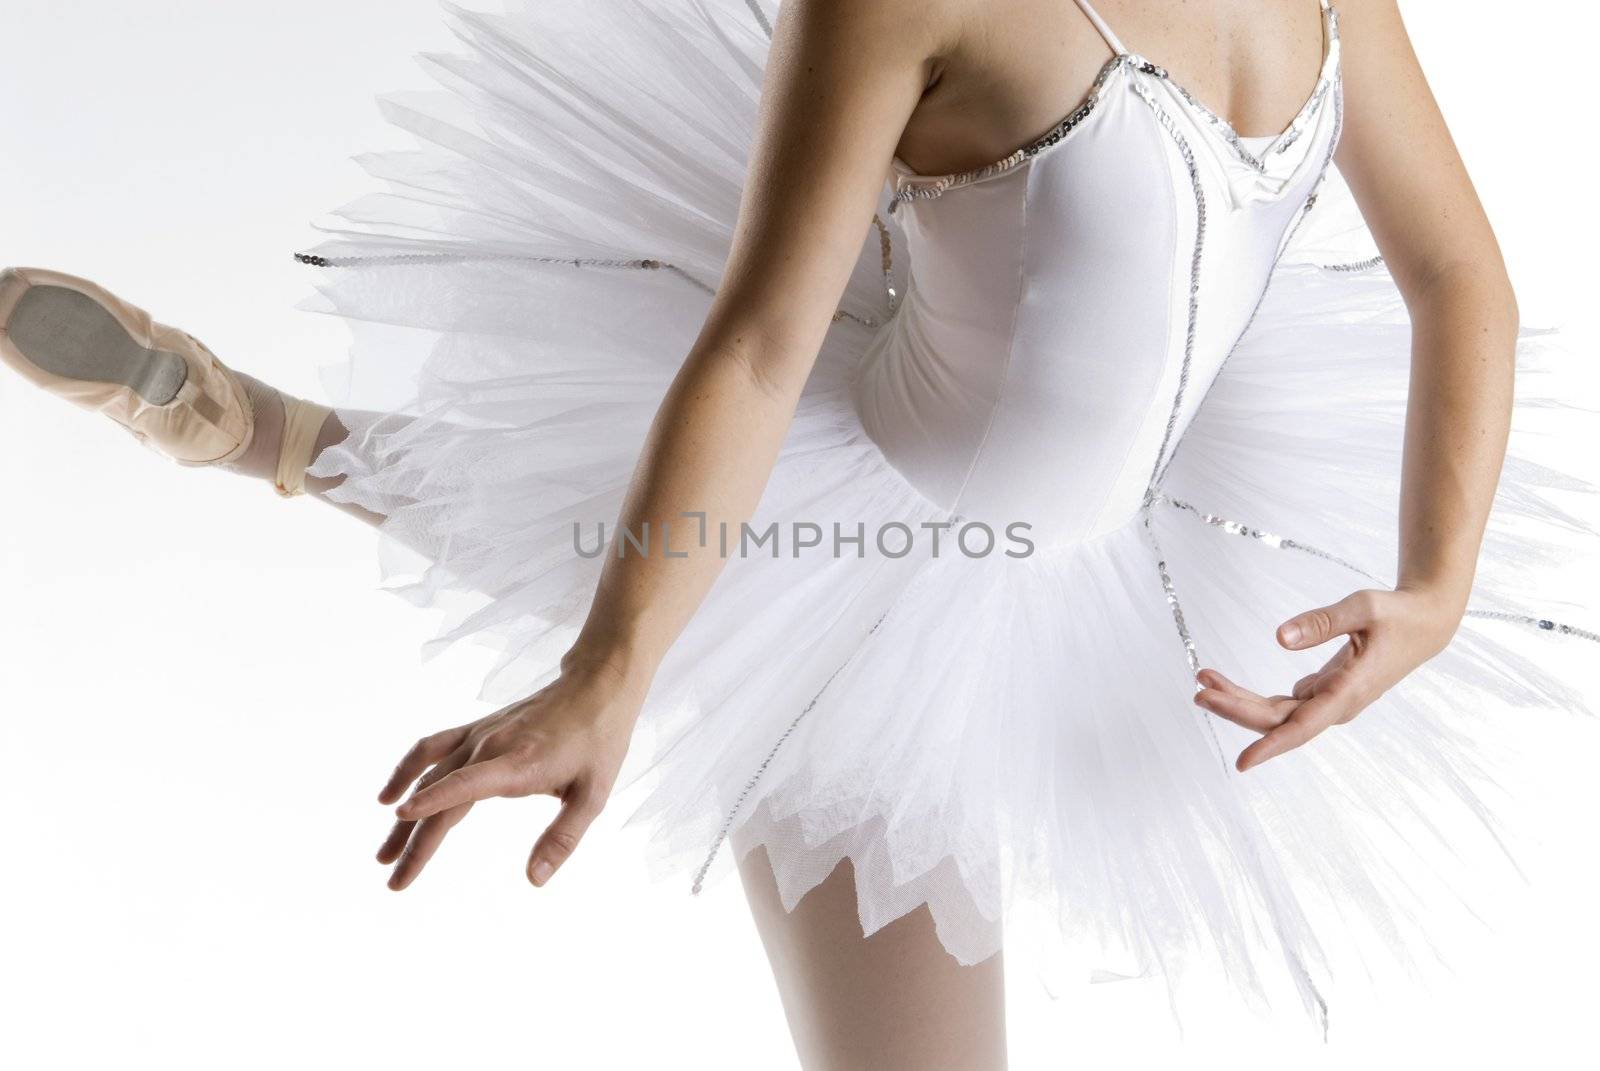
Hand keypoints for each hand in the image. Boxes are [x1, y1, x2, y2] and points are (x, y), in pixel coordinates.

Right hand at [375, 654, 646, 890]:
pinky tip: (390, 794)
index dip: (434, 799)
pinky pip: (433, 748)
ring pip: (429, 774)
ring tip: (383, 853)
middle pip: (440, 793)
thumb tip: (534, 880)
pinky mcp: (477, 730)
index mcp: (519, 763)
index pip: (467, 783)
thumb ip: (562, 838)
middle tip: (393, 881)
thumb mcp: (593, 796)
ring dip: (403, 813)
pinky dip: (408, 768)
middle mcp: (491, 747)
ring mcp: (480, 736)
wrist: (596, 688)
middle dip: (413, 840)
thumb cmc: (599, 742)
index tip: (401, 816)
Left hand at [1192, 587, 1461, 772]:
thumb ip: (1322, 622)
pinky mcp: (1322, 693)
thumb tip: (1278, 638)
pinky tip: (1221, 681)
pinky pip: (1279, 702)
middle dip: (1235, 707)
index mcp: (1348, 692)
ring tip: (1202, 679)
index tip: (1242, 763)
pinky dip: (1249, 692)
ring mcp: (1328, 702)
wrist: (1422, 625)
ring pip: (1274, 712)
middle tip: (1199, 688)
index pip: (1303, 727)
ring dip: (1236, 699)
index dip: (1271, 746)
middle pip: (1277, 719)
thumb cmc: (1396, 616)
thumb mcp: (1363, 608)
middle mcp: (1336, 705)